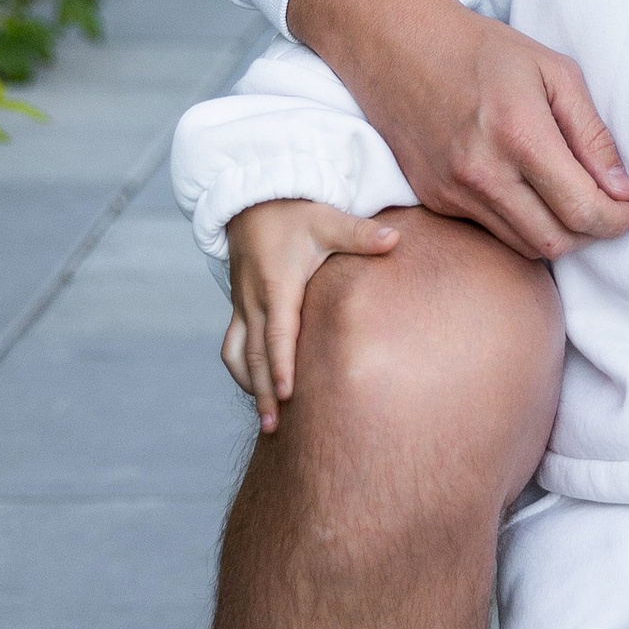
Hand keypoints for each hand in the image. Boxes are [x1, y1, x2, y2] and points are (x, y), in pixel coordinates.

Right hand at [222, 197, 398, 431]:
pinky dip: (241, 369)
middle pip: (256, 355)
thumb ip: (360, 234)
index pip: (279, 333)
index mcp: (277, 285)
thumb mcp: (328, 219)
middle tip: (273, 428)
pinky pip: (233, 344)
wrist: (253, 199)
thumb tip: (394, 239)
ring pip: (239, 354)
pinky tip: (254, 386)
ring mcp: (242, 305)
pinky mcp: (239, 306)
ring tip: (265, 418)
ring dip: (248, 385)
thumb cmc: (295, 212)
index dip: (281, 365)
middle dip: (263, 392)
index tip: (286, 395)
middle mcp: (254, 300)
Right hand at [287, 0, 628, 263]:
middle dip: (594, 234)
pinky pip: (494, 233)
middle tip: (610, 211)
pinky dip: (523, 226)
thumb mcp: (555, 72)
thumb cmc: (485, 51)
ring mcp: (453, 192)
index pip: (582, 208)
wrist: (401, 48)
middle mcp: (483, 173)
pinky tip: (534, 199)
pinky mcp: (435, 200)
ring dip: (560, 235)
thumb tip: (621, 189)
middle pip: (557, 241)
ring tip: (575, 204)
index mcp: (520, 135)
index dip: (618, 219)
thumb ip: (592, 133)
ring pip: (526, 246)